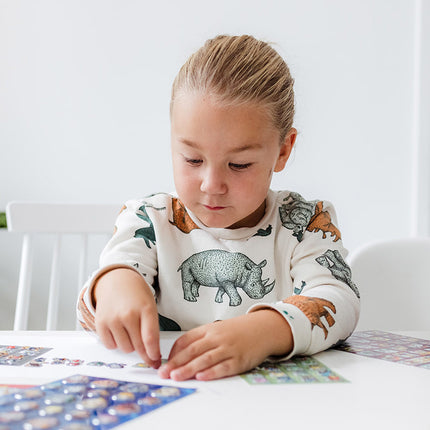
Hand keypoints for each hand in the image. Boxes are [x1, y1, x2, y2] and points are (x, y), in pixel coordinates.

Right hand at [93, 268, 160, 367]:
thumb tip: (153, 356)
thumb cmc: (136, 296)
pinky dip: (115, 342)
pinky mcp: (100, 323)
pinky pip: (110, 345)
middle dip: (144, 351)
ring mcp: (113, 319)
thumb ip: (152, 329)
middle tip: (147, 351)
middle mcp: (128, 314)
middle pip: (138, 346)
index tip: (156, 361)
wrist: (117, 280)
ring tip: (130, 331)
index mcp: (145, 308)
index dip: (153, 354)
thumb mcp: (150, 307)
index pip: (150, 338)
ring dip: (129, 345)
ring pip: (125, 348)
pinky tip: (119, 330)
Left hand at [158, 309, 292, 380]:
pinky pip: (223, 366)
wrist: (262, 328)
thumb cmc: (237, 331)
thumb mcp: (217, 330)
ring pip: (205, 359)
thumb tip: (180, 355)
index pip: (186, 340)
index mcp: (208, 329)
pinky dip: (211, 372)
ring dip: (189, 369)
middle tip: (164, 372)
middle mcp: (217, 338)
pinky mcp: (239, 359)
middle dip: (176, 363)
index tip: (165, 363)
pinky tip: (202, 376)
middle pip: (193, 351)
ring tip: (177, 376)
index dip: (174, 353)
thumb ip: (200, 340)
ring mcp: (228, 348)